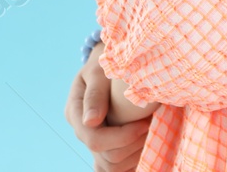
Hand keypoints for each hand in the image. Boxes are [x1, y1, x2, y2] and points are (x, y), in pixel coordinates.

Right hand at [65, 42, 152, 171]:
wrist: (108, 67)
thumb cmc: (104, 65)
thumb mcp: (98, 71)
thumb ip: (95, 93)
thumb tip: (90, 120)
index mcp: (75, 112)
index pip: (94, 139)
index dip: (122, 137)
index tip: (144, 123)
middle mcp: (81, 131)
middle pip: (106, 157)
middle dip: (133, 145)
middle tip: (152, 126)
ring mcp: (91, 142)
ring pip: (112, 167)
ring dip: (135, 154)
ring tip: (149, 133)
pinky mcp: (103, 148)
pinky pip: (114, 169)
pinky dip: (130, 164)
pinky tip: (142, 148)